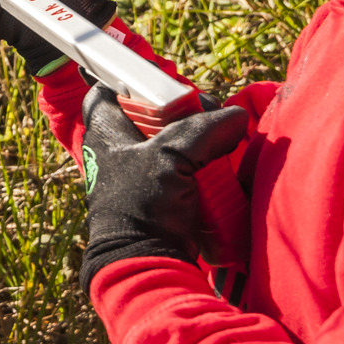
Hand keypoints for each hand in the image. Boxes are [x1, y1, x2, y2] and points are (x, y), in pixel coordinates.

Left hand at [74, 85, 249, 297]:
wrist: (147, 262)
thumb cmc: (143, 206)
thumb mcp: (170, 157)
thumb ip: (204, 129)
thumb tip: (237, 118)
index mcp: (106, 128)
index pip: (118, 86)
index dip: (145, 82)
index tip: (173, 89)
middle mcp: (121, 143)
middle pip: (159, 109)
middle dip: (187, 114)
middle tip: (206, 121)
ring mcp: (144, 167)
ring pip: (180, 136)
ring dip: (202, 141)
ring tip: (220, 145)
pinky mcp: (166, 188)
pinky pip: (192, 163)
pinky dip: (207, 162)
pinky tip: (222, 164)